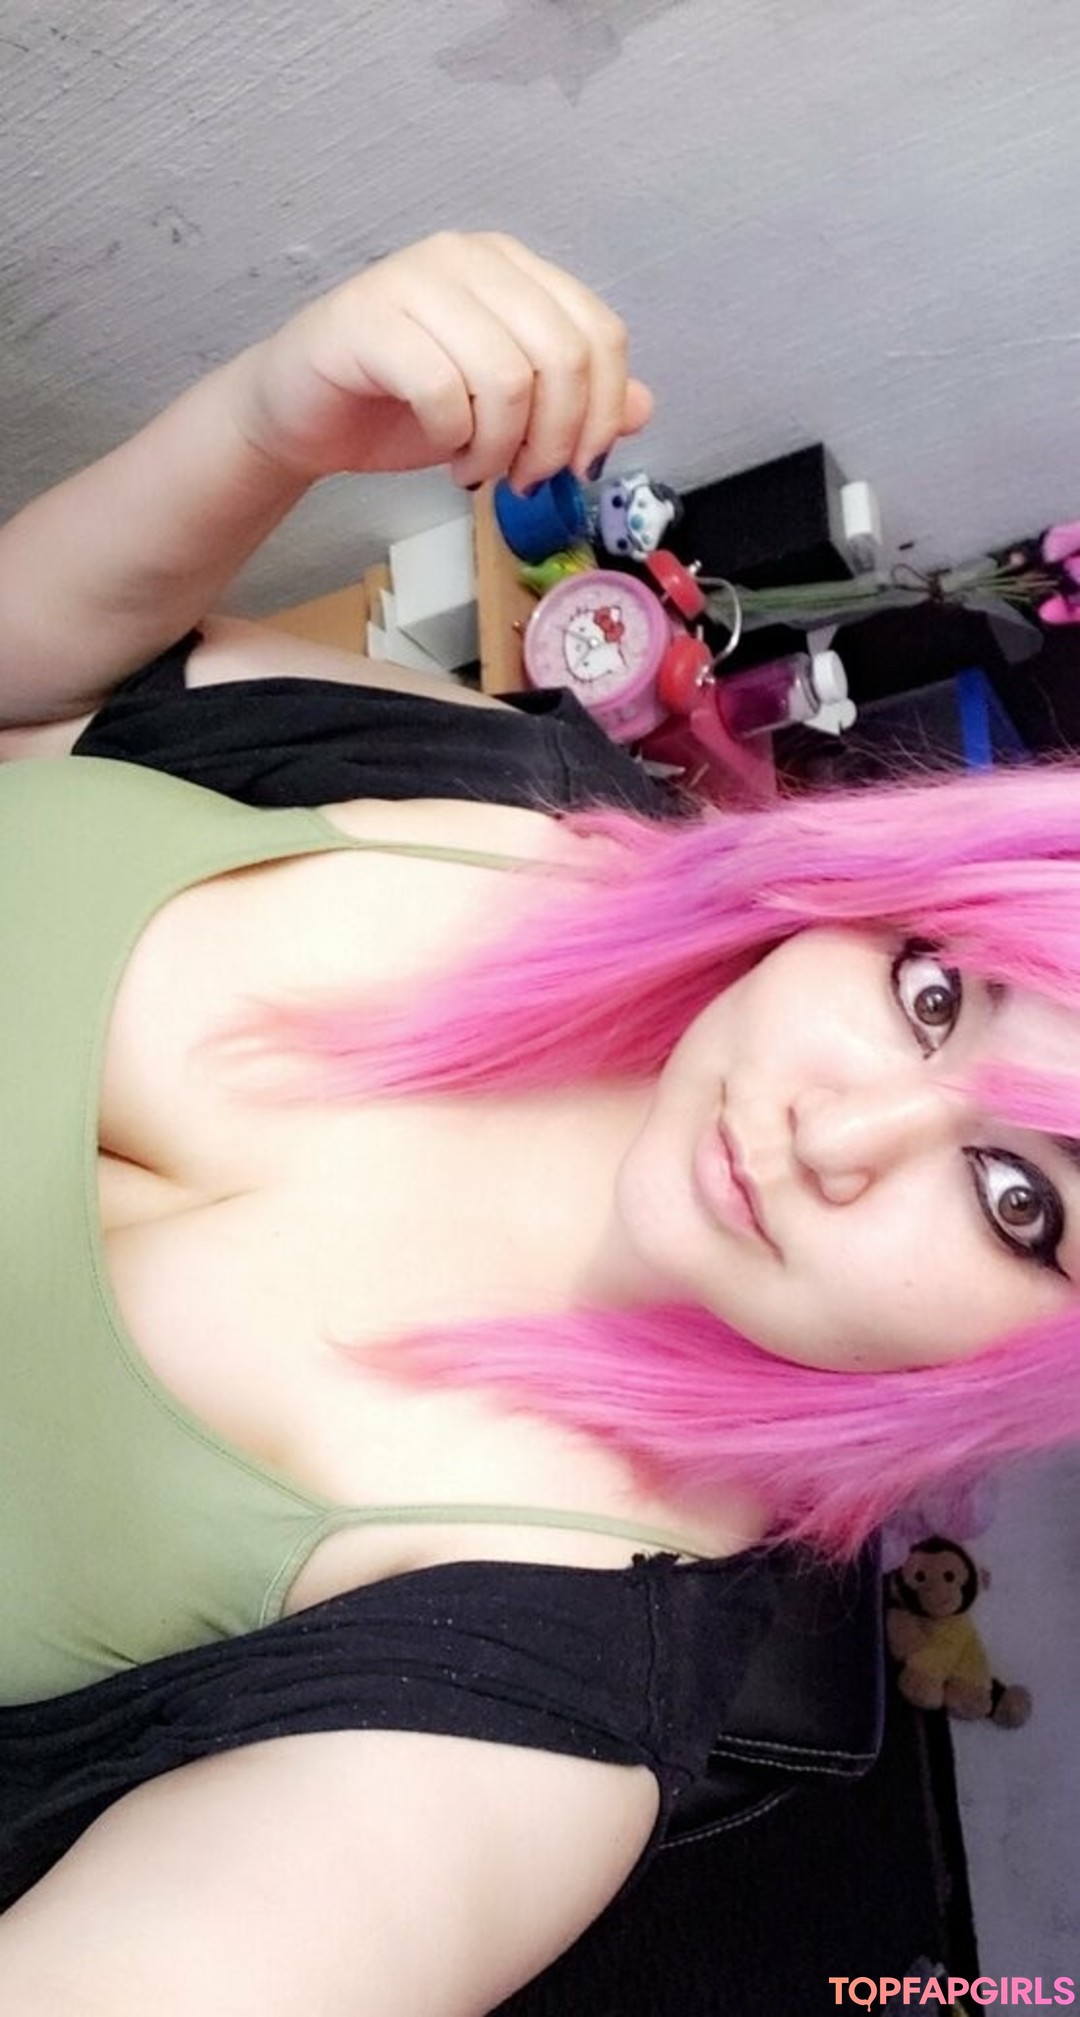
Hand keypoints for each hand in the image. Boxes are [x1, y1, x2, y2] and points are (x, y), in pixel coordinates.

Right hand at [236, 231, 652, 491]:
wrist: (303, 416)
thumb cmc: (404, 406)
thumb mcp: (507, 412)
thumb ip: (574, 403)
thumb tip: (643, 407)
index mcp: (513, 270)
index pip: (599, 333)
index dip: (602, 412)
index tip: (578, 467)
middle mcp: (469, 259)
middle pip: (562, 355)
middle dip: (553, 439)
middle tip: (524, 479)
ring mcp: (415, 281)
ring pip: (507, 375)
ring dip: (501, 448)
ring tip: (477, 469)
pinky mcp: (367, 320)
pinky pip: (443, 389)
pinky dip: (454, 439)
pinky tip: (442, 452)